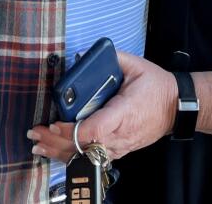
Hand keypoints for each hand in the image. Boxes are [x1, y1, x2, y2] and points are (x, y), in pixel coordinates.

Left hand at [28, 51, 175, 161]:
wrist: (176, 107)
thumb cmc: (157, 87)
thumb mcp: (136, 65)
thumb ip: (112, 57)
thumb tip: (85, 54)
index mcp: (125, 111)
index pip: (96, 129)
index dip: (72, 130)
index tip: (54, 123)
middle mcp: (122, 133)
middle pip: (85, 146)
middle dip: (56, 141)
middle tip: (36, 132)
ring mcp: (120, 145)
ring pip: (86, 156)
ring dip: (60, 151)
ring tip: (38, 145)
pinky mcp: (119, 150)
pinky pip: (93, 157)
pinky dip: (72, 155)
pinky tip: (55, 152)